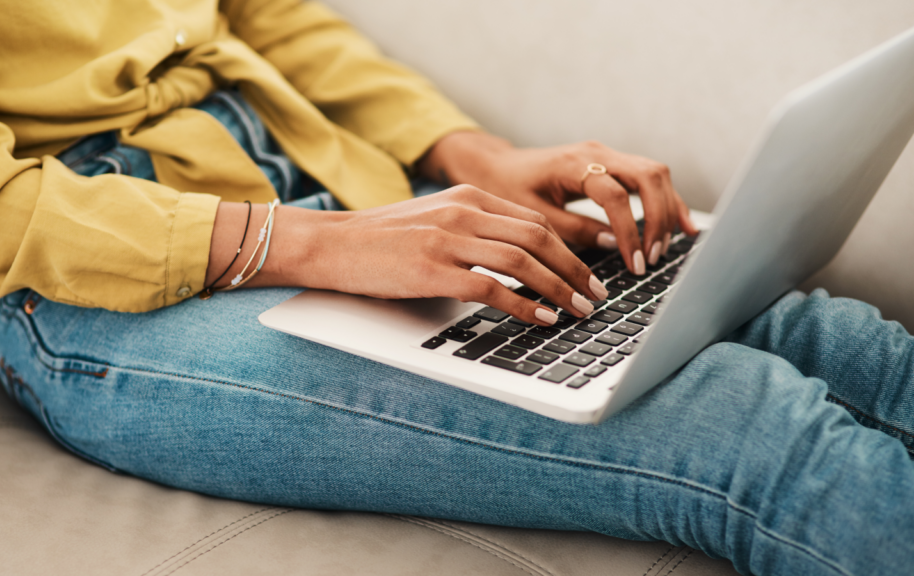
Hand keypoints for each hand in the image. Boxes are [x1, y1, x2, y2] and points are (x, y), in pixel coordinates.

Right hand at [253, 186, 609, 324]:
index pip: (534, 221)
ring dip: (558, 289)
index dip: (569, 249)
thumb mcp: (433, 222)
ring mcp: (447, 240)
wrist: (330, 243)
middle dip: (574, 270)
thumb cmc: (379, 240)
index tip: (586, 273)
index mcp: (468, 198)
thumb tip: (514, 261)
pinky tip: (540, 318)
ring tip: (578, 311)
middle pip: (539, 238)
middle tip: (595, 296)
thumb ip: (472, 232)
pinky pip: (491, 288)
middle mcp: (463, 212)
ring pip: (523, 261)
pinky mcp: (431, 270)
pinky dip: (523, 305)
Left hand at [418, 132, 698, 274]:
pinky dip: (668, 202)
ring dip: (667, 211)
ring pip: (655, 174)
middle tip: (651, 257)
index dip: (629, 231)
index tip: (633, 263)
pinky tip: (682, 226)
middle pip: (649, 176)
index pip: (615, 195)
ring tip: (661, 250)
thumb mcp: (532, 216)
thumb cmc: (508, 189)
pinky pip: (650, 179)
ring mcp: (607, 156)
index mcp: (573, 164)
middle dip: (658, 219)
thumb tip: (613, 243)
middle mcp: (596, 153)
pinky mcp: (613, 164)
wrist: (496, 167)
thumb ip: (572, 230)